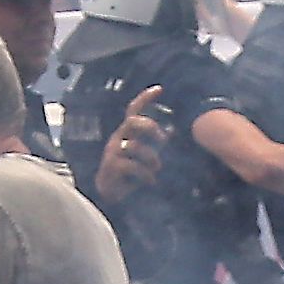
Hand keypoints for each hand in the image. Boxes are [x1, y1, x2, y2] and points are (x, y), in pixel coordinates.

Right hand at [97, 85, 168, 205]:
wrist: (111, 194)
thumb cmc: (130, 173)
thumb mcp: (145, 155)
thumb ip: (155, 143)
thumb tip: (173, 130)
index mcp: (127, 133)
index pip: (133, 110)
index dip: (145, 98)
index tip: (160, 89)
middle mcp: (118, 138)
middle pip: (132, 122)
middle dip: (150, 127)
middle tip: (163, 140)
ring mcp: (112, 152)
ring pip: (134, 146)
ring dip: (151, 158)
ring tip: (157, 168)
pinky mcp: (110, 167)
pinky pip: (131, 166)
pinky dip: (145, 174)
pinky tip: (151, 181)